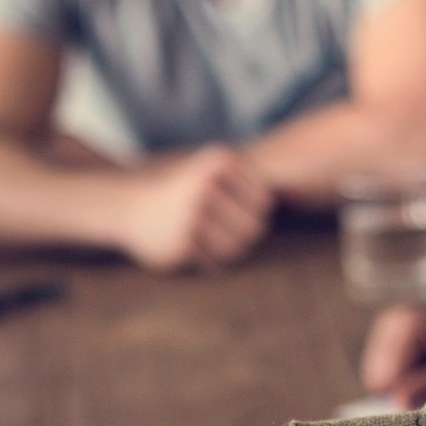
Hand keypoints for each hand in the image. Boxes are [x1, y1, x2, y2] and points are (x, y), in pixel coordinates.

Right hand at [121, 146, 273, 271]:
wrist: (126, 209)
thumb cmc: (179, 193)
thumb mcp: (210, 176)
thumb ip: (248, 183)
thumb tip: (299, 193)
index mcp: (216, 162)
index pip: (263, 202)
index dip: (253, 213)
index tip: (229, 212)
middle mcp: (205, 185)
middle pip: (253, 228)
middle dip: (244, 237)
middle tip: (221, 234)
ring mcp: (192, 215)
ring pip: (236, 248)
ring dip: (227, 252)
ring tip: (209, 242)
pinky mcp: (182, 243)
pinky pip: (215, 263)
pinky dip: (208, 262)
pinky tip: (190, 250)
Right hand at [359, 300, 425, 407]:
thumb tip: (398, 402)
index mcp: (406, 325)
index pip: (388, 379)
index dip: (410, 393)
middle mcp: (389, 323)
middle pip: (381, 380)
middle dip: (407, 388)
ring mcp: (386, 331)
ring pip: (382, 381)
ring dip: (408, 384)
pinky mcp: (387, 340)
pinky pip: (387, 376)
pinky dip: (407, 378)